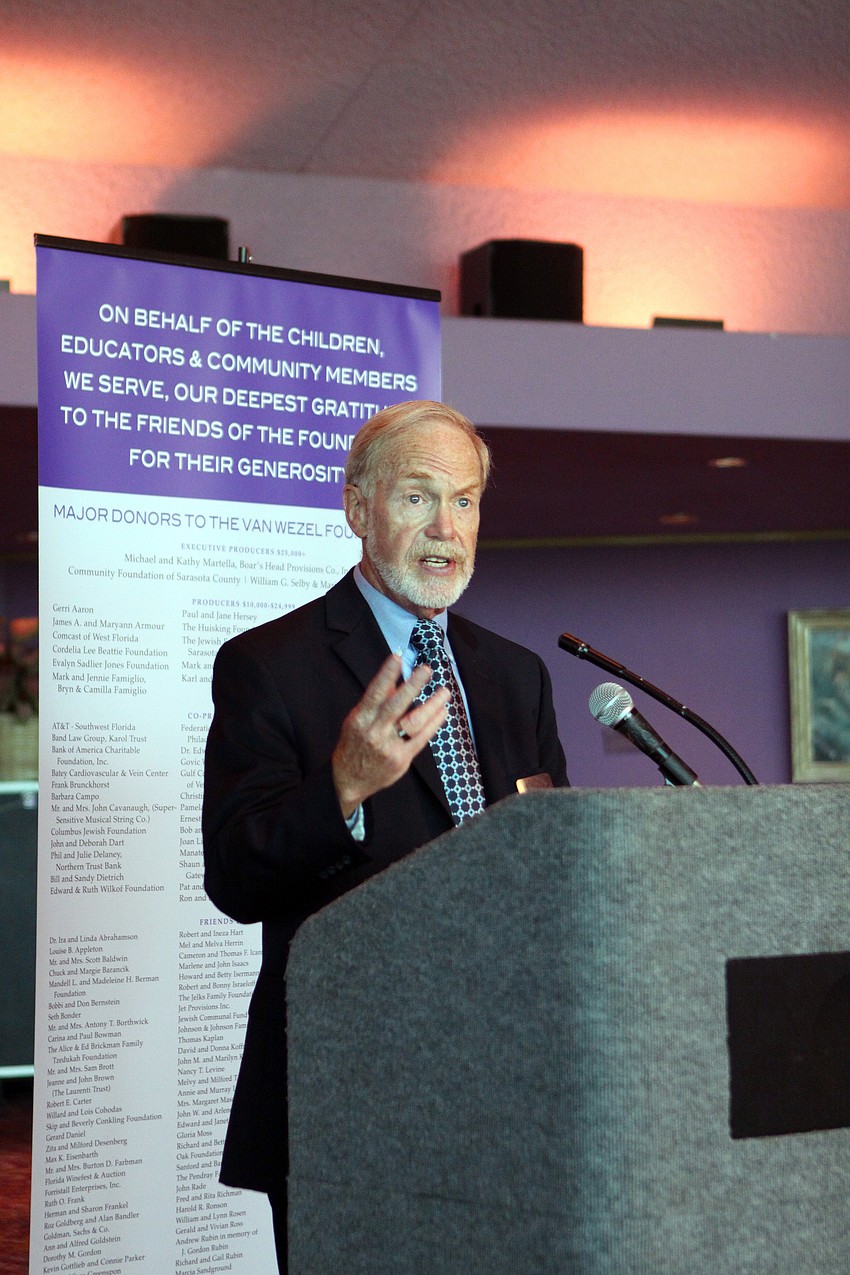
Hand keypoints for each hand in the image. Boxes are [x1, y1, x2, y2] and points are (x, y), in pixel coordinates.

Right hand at [332, 654, 449, 817]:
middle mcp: (374, 731)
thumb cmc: (355, 744)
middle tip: (426, 669)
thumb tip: (393, 678)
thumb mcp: (357, 719)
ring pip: (414, 722)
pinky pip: (422, 738)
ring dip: (432, 705)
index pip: (374, 692)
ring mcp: (388, 747)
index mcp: (360, 718)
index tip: (397, 656)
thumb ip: (376, 701)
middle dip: (412, 686)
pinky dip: (434, 723)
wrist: (348, 780)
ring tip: (444, 692)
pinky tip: (442, 711)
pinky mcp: (401, 759)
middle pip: (396, 705)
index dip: (386, 673)